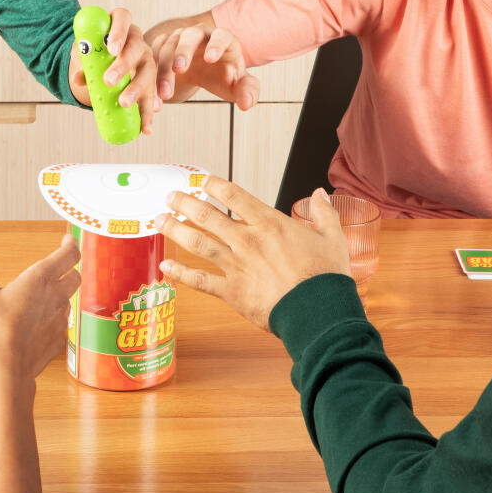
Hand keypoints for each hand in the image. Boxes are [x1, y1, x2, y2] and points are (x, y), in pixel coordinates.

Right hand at [0, 232, 81, 383]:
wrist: (8, 367)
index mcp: (40, 278)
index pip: (69, 254)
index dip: (71, 244)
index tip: (67, 240)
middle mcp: (55, 296)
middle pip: (76, 277)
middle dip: (70, 269)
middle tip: (59, 267)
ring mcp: (59, 320)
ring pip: (69, 301)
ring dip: (61, 296)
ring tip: (44, 297)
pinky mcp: (57, 340)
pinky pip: (60, 325)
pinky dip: (53, 321)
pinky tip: (39, 325)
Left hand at [69, 6, 162, 134]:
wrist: (105, 60)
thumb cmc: (95, 50)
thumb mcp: (87, 51)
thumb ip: (84, 60)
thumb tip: (78, 78)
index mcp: (121, 24)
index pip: (122, 19)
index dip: (119, 32)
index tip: (111, 48)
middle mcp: (137, 41)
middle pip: (136, 48)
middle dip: (123, 65)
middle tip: (108, 80)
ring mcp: (147, 60)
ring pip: (148, 73)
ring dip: (136, 89)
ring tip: (123, 103)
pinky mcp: (150, 81)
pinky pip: (151, 95)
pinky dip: (147, 112)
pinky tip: (145, 126)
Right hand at [149, 23, 259, 109]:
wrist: (202, 70)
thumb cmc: (223, 75)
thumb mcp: (237, 85)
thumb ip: (247, 91)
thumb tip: (246, 103)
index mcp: (222, 39)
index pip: (221, 36)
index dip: (217, 44)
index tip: (211, 58)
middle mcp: (199, 34)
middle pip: (190, 35)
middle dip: (184, 50)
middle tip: (179, 69)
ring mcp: (178, 38)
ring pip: (167, 47)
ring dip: (164, 69)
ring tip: (165, 93)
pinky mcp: (161, 47)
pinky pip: (152, 56)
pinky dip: (151, 74)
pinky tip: (152, 93)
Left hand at [155, 179, 350, 331]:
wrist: (319, 311)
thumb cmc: (326, 277)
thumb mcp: (332, 238)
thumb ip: (323, 213)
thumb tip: (319, 193)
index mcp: (270, 224)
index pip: (235, 196)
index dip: (215, 185)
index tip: (202, 181)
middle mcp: (248, 240)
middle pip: (207, 215)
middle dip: (185, 203)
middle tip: (170, 196)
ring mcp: (237, 265)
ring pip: (198, 243)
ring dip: (176, 229)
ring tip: (159, 220)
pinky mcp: (232, 292)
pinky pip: (200, 281)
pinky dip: (181, 274)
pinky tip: (166, 268)